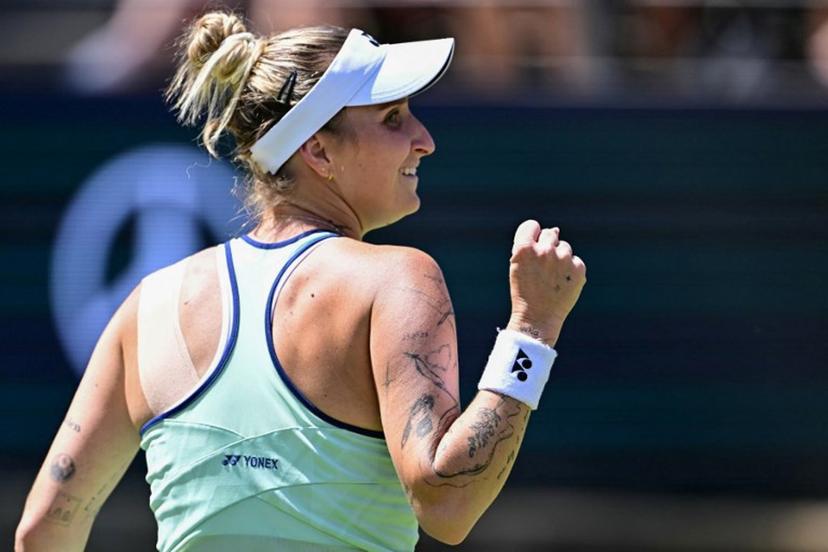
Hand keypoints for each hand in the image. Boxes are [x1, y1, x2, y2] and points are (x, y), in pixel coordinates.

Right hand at [506, 219, 585, 345]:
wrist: (537, 318)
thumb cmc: (524, 292)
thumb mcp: (517, 267)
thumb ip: (530, 247)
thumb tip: (554, 230)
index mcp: (524, 249)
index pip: (531, 225)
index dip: (532, 235)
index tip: (532, 247)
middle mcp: (544, 251)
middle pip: (550, 233)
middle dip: (547, 246)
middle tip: (543, 267)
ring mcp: (563, 259)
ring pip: (565, 247)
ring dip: (560, 258)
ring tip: (552, 278)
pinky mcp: (578, 269)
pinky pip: (575, 261)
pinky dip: (570, 270)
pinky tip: (562, 283)